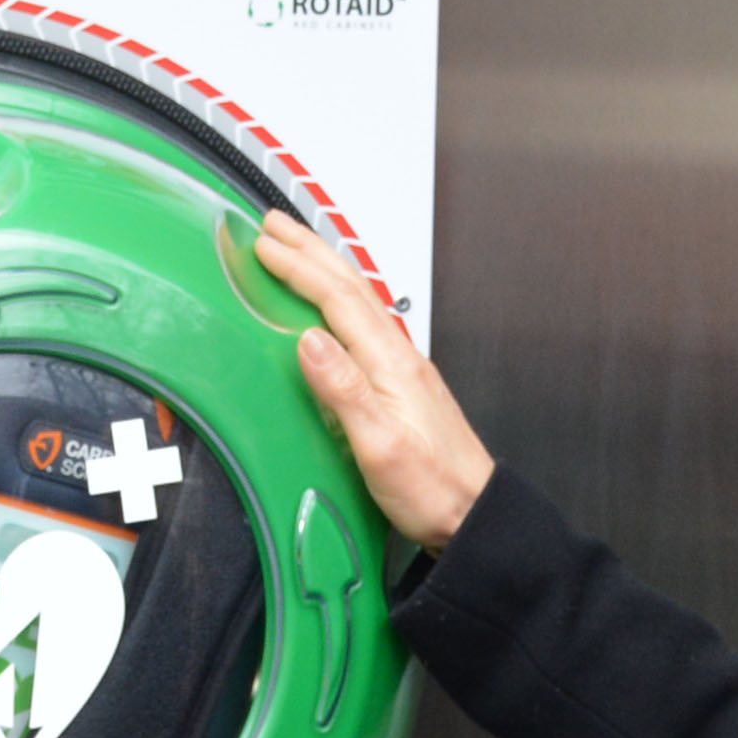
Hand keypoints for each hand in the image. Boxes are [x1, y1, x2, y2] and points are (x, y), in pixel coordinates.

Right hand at [254, 211, 492, 553]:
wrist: (473, 514)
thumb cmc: (432, 488)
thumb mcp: (379, 445)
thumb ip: (344, 390)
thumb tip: (309, 340)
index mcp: (391, 365)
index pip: (339, 300)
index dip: (299, 268)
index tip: (265, 245)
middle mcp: (400, 357)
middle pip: (351, 287)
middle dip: (310, 251)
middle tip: (274, 223)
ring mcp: (403, 368)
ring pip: (360, 301)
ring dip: (325, 268)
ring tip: (298, 248)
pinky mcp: (402, 384)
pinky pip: (365, 323)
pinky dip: (340, 300)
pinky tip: (332, 307)